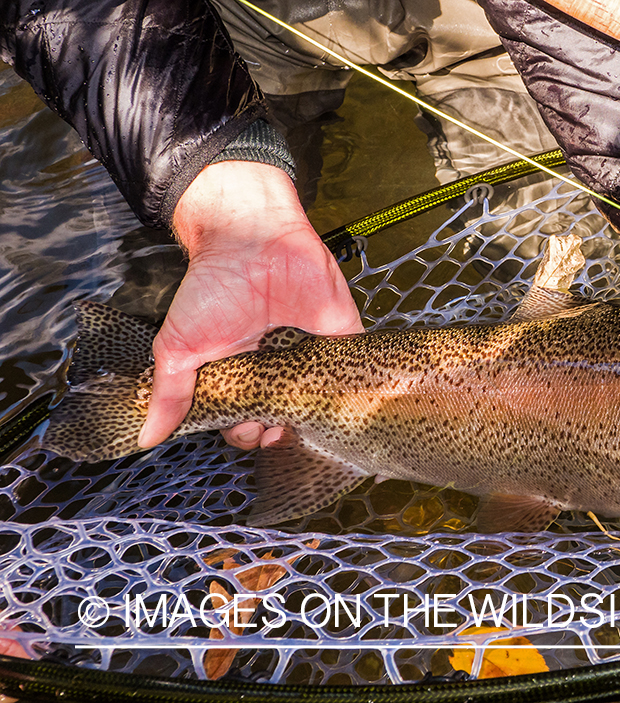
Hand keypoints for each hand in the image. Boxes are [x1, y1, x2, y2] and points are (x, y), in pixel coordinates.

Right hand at [136, 161, 363, 449]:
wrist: (251, 238)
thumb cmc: (211, 287)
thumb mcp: (180, 346)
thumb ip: (170, 393)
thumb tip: (148, 437)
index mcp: (241, 373)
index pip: (247, 419)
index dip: (246, 432)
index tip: (245, 430)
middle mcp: (278, 368)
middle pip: (285, 417)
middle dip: (276, 431)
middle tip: (271, 427)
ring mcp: (313, 354)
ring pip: (321, 403)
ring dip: (314, 418)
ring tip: (300, 418)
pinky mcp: (344, 337)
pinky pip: (359, 372)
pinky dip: (355, 390)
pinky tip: (343, 403)